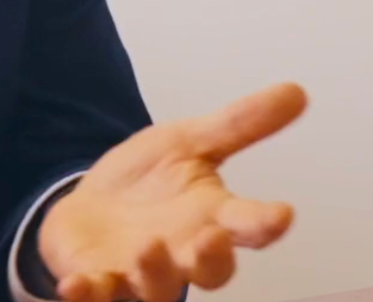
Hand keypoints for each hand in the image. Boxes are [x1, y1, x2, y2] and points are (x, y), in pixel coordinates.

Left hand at [37, 83, 307, 301]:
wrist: (89, 208)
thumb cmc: (148, 183)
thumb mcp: (189, 142)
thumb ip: (239, 124)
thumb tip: (297, 91)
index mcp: (211, 220)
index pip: (248, 226)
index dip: (265, 223)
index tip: (282, 214)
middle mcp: (182, 255)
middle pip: (210, 271)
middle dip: (212, 259)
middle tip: (211, 239)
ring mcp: (139, 275)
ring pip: (156, 289)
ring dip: (154, 272)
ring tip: (148, 246)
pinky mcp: (96, 283)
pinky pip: (95, 296)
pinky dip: (86, 294)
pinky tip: (75, 285)